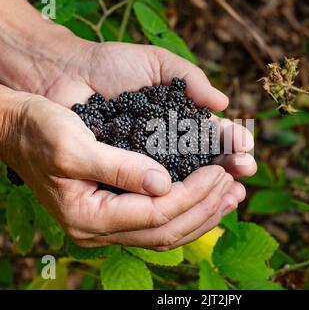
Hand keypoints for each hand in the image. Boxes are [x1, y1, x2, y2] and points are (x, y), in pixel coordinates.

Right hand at [0, 86, 242, 248]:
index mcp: (89, 216)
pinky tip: (207, 195)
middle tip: (235, 185)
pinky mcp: (115, 210)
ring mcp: (108, 223)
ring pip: (167, 231)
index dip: (194, 194)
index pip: (157, 213)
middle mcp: (100, 229)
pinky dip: (187, 208)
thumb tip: (165, 184)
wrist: (17, 129)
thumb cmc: (39, 132)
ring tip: (232, 194)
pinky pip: (158, 220)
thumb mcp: (75, 146)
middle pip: (167, 230)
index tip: (221, 171)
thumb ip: (120, 168)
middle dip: (206, 207)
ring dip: (203, 212)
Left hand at [31, 40, 256, 178]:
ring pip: (186, 185)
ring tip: (231, 193)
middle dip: (228, 170)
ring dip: (211, 192)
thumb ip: (189, 79)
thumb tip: (223, 104)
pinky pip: (155, 193)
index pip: (213, 138)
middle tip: (244, 173)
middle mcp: (169, 146)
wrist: (67, 74)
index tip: (246, 152)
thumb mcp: (156, 64)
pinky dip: (178, 200)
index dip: (231, 146)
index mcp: (180, 120)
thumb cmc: (112, 65)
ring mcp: (148, 164)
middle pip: (206, 165)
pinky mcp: (127, 177)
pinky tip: (196, 203)